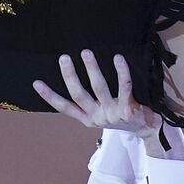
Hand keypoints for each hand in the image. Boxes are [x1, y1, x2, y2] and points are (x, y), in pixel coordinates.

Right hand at [32, 50, 162, 137]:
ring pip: (99, 88)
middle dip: (70, 76)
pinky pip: (124, 87)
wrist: (147, 130)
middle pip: (79, 95)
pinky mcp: (128, 109)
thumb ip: (89, 102)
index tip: (36, 83)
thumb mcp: (101, 114)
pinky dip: (121, 72)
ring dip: (91, 69)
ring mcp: (112, 113)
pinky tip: (117, 58)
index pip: (65, 107)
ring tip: (86, 53)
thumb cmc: (122, 115)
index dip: (50, 96)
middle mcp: (97, 117)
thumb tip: (73, 76)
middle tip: (64, 58)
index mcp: (88, 118)